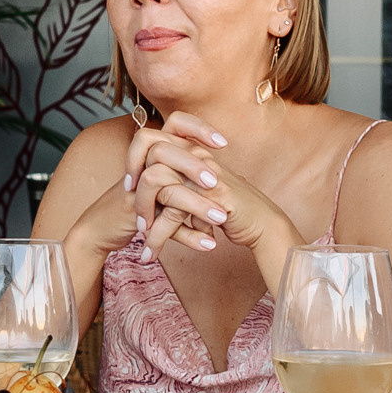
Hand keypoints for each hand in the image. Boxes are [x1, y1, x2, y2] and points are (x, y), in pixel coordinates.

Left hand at [121, 110, 297, 262]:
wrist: (262, 223)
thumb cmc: (231, 209)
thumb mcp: (199, 191)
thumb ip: (177, 184)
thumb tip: (147, 191)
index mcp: (191, 150)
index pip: (150, 139)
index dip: (133, 160)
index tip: (130, 188)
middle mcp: (195, 157)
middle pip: (150, 163)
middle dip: (137, 198)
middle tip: (138, 224)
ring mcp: (202, 174)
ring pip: (157, 187)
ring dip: (147, 221)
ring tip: (145, 245)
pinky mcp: (210, 197)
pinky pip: (173, 214)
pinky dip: (159, 237)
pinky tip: (152, 253)